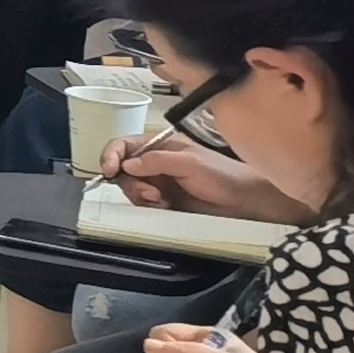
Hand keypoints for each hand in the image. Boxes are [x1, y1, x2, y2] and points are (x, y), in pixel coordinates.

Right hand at [96, 133, 306, 222]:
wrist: (244, 202)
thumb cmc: (222, 175)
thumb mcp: (189, 162)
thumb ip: (157, 160)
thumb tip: (127, 165)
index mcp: (160, 145)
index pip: (124, 145)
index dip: (111, 155)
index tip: (109, 170)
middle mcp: (155, 162)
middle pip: (122, 169)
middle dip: (130, 181)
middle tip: (150, 193)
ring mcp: (158, 182)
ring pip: (130, 187)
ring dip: (139, 195)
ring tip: (160, 201)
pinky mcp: (163, 202)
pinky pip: (141, 203)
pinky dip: (146, 206)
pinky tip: (163, 207)